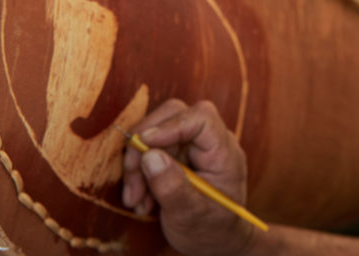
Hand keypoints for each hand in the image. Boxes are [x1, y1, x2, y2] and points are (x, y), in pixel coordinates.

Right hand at [121, 99, 256, 255]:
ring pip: (155, 134)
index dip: (170, 125)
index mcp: (224, 152)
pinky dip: (139, 173)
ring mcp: (193, 146)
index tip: (144, 144)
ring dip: (138, 166)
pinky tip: (141, 201)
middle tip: (134, 183)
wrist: (216, 241)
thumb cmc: (213, 230)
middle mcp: (210, 142)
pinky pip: (150, 149)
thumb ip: (173, 187)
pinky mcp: (178, 154)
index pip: (201, 118)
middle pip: (172, 118)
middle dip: (144, 147)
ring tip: (136, 202)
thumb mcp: (192, 216)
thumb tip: (150, 155)